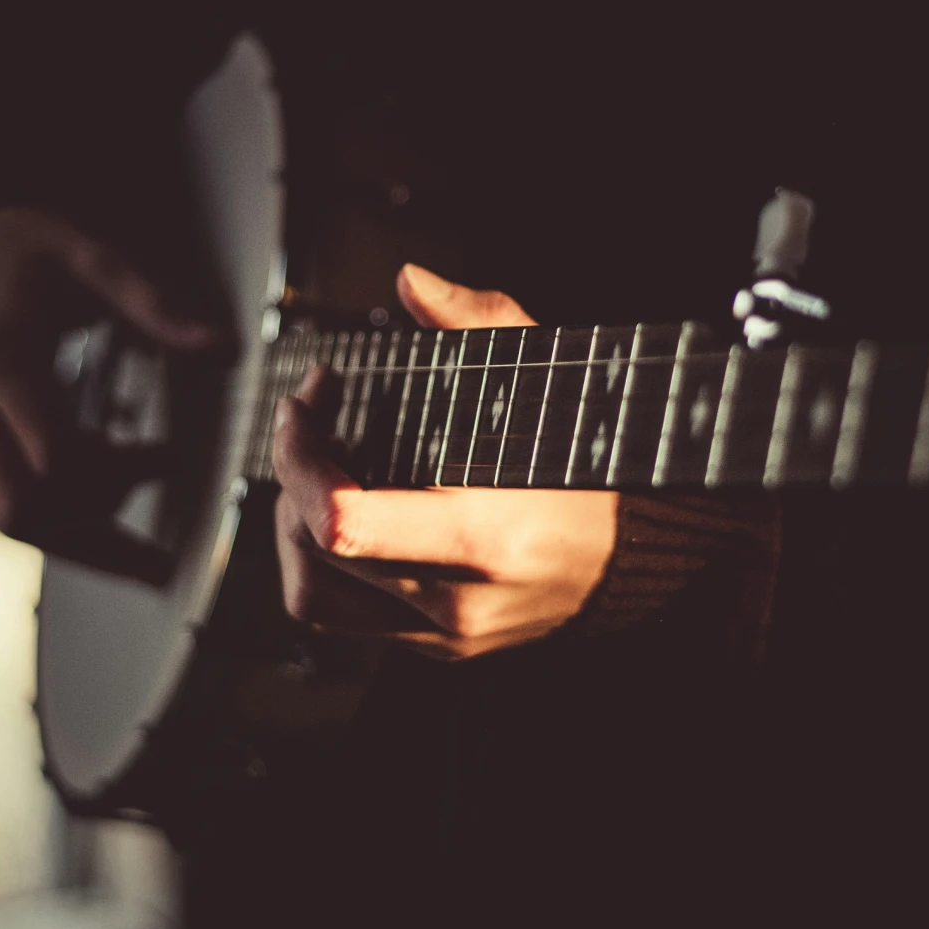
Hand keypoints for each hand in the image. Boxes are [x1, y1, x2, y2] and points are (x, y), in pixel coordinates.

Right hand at [0, 208, 215, 539]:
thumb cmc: (27, 252)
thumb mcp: (95, 260)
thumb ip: (158, 309)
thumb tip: (226, 351)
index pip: (51, 454)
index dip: (116, 472)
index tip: (165, 457)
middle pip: (23, 505)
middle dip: (96, 528)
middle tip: (156, 545)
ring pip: (6, 518)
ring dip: (77, 541)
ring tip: (140, 558)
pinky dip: (52, 521)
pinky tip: (100, 521)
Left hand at [272, 265, 619, 659]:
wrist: (635, 551)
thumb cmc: (584, 457)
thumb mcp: (540, 373)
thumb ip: (475, 321)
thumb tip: (411, 282)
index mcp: (481, 538)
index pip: (341, 521)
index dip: (300, 457)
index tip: (307, 404)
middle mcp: (457, 599)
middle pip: (314, 547)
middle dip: (293, 468)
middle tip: (312, 417)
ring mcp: (445, 632)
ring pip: (311, 594)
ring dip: (293, 526)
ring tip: (317, 472)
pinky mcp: (439, 646)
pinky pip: (343, 617)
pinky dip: (323, 564)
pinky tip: (343, 514)